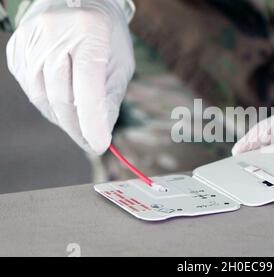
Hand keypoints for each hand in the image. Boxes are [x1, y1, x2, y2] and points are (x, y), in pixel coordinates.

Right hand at [6, 0, 134, 153]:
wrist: (77, 2)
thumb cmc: (105, 35)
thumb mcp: (120, 62)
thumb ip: (110, 96)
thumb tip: (101, 132)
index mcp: (88, 31)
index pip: (87, 86)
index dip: (92, 120)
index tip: (100, 145)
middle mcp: (54, 33)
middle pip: (62, 96)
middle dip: (78, 127)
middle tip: (92, 143)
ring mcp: (30, 41)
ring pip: (43, 98)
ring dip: (63, 120)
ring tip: (81, 127)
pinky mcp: (17, 51)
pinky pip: (32, 90)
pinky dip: (49, 106)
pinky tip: (63, 108)